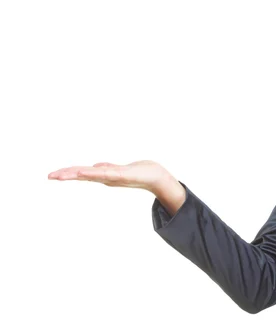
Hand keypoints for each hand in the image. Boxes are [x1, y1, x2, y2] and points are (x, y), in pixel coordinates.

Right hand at [47, 160, 168, 192]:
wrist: (155, 176)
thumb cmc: (137, 172)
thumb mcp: (117, 169)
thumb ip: (106, 168)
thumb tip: (95, 167)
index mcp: (103, 175)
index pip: (82, 173)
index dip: (67, 173)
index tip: (52, 175)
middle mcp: (106, 177)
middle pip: (83, 175)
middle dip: (67, 175)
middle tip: (50, 176)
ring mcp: (114, 177)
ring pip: (92, 175)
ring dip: (77, 174)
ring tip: (62, 174)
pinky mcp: (123, 175)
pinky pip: (107, 173)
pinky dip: (96, 173)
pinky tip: (86, 172)